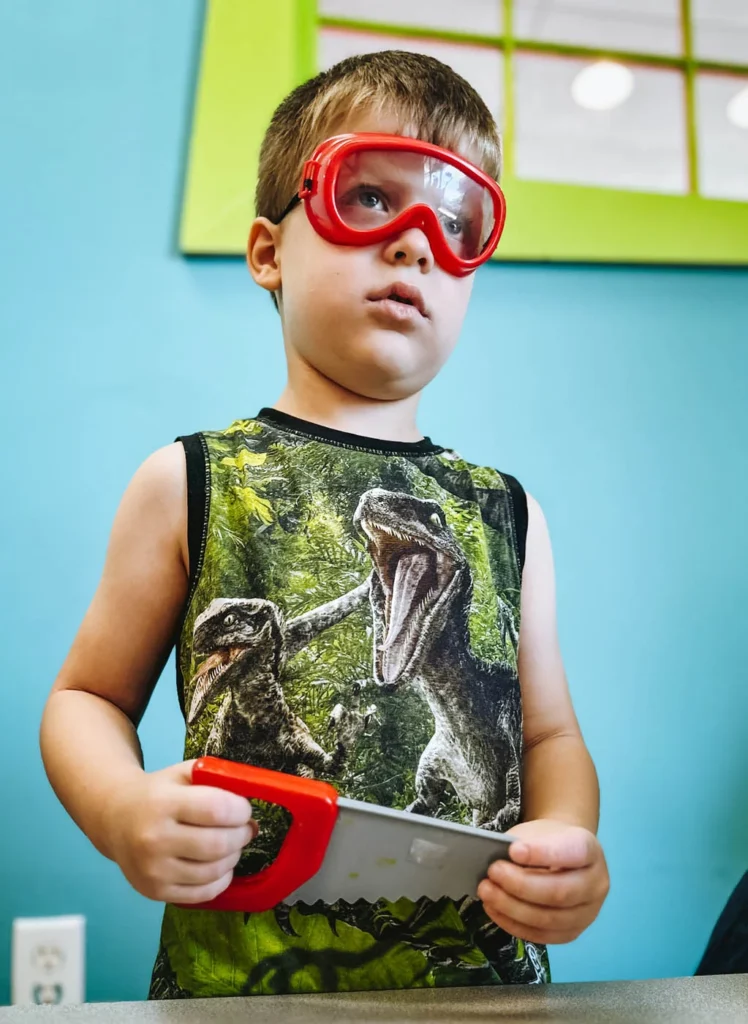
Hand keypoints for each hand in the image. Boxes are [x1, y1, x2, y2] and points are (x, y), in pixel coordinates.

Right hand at [107, 760, 256, 903]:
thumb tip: (251, 810)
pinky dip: (221, 879)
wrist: (115, 819)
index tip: (244, 809)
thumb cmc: (157, 793)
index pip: (216, 810)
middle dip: (241, 835)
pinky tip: (220, 865)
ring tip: (231, 844)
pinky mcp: (155, 892)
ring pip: (214, 871)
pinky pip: (203, 893)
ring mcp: (153, 870)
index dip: (240, 810)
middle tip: (244, 828)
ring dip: (234, 856)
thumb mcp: (183, 773)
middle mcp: (154, 839)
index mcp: (162, 803)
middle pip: (218, 844)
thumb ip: (218, 781)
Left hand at [477, 819, 608, 944]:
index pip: (572, 852)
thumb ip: (523, 845)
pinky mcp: (572, 933)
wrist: (563, 854)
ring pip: (550, 919)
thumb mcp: (537, 832)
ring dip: (512, 908)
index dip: (542, 853)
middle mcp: (596, 884)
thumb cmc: (547, 841)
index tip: (513, 850)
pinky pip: (542, 936)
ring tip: (486, 891)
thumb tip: (497, 863)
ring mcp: (588, 913)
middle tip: (492, 872)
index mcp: (590, 850)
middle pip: (560, 892)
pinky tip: (493, 909)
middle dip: (521, 885)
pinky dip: (513, 924)